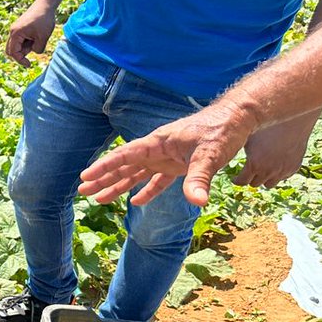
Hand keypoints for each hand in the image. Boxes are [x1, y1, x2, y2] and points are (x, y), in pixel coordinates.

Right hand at [6, 0, 56, 67]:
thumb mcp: (43, 38)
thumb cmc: (44, 20)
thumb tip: (34, 52)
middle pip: (10, 50)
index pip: (13, 53)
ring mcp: (15, 29)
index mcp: (16, 34)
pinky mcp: (20, 27)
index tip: (30, 65)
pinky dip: (26, 42)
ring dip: (25, 47)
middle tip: (33, 50)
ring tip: (37, 39)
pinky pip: (19, 39)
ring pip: (15, 45)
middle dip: (20, 54)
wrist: (45, 4)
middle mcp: (12, 31)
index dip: (21, 61)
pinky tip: (36, 36)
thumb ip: (38, 49)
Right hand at [78, 101, 255, 207]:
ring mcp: (166, 158)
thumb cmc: (221, 131)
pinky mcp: (178, 164)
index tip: (86, 176)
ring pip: (136, 174)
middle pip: (124, 166)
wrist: (238, 119)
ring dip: (118, 186)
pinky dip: (146, 191)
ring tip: (99, 199)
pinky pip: (157, 180)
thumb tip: (197, 202)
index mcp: (158, 143)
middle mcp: (157, 150)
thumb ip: (199, 179)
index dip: (104, 166)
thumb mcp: (210, 155)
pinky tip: (136, 202)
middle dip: (103, 179)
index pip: (124, 155)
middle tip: (83, 191)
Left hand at [233, 112, 316, 188]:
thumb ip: (236, 147)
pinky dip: (278, 174)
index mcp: (254, 164)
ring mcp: (283, 170)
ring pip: (269, 184)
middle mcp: (268, 171)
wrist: (294, 119)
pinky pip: (283, 177)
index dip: (237, 180)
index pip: (242, 182)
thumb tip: (221, 149)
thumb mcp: (247, 136)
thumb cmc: (266, 124)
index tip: (235, 178)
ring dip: (264, 178)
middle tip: (248, 172)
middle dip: (250, 178)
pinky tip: (274, 164)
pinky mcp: (294, 167)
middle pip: (254, 183)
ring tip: (260, 170)